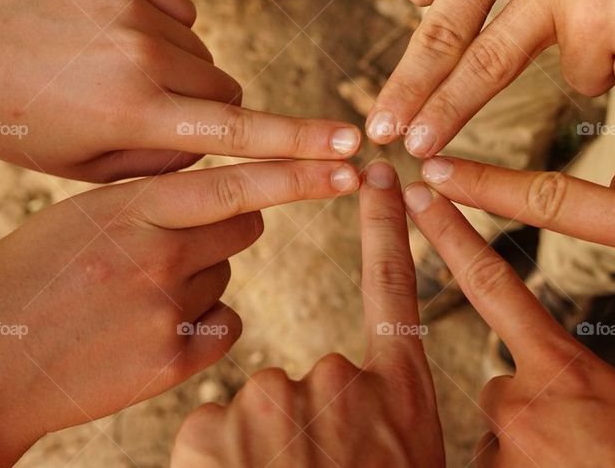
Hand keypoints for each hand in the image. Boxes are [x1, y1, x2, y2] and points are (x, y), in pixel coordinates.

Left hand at [0, 0, 361, 180]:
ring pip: (203, 54)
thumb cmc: (17, 127)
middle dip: (210, 112)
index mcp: (133, 113)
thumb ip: (166, 160)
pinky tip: (114, 42)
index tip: (350, 148)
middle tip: (156, 119)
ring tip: (118, 78)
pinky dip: (163, 32)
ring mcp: (131, 8)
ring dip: (182, 73)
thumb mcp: (87, 169)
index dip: (301, 145)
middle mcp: (141, 55)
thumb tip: (214, 136)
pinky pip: (178, 11)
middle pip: (228, 91)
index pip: (239, 134)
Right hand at [0, 160, 359, 466]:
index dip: (299, 169)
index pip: (235, 178)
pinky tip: (147, 333)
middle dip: (230, 227)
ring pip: (226, 275)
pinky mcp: (171, 358)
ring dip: (200, 278)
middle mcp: (155, 252)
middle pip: (246, 225)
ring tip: (135, 296)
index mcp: (129, 206)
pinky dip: (200, 326)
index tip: (351, 159)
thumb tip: (204, 197)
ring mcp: (165, 308)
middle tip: (179, 243)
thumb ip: (143, 203)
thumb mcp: (74, 219)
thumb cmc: (18, 281)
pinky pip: (222, 324)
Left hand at [170, 161, 443, 466]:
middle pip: (308, 368)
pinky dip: (218, 458)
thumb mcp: (401, 455)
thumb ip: (383, 409)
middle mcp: (338, 381)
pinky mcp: (214, 427)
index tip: (377, 174)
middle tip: (310, 465)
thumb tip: (351, 394)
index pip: (392, 286)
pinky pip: (213, 425)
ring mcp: (273, 399)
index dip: (383, 226)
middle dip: (301, 405)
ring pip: (258, 400)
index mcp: (400, 389)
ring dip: (261, 441)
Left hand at [402, 181, 614, 466]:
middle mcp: (525, 399)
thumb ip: (572, 378)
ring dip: (526, 452)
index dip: (450, 236)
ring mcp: (509, 445)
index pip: (491, 283)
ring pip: (498, 437)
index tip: (422, 195)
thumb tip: (550, 385)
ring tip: (579, 466)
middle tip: (579, 441)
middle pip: (498, 390)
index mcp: (563, 364)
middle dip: (527, 411)